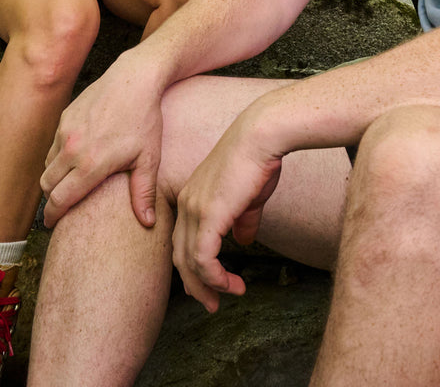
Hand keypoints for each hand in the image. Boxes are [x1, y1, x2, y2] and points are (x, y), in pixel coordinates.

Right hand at [40, 51, 164, 227]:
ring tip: (68, 184)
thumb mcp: (149, 158)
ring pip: (47, 165)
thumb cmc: (145, 119)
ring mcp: (65, 130)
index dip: (53, 216)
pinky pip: (53, 144)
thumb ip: (144, 193)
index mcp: (91, 164)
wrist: (135, 78)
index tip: (53, 225)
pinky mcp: (65, 116)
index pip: (60, 200)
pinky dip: (58, 156)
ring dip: (54, 178)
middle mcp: (72, 148)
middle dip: (51, 200)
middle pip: (47, 186)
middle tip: (59, 208)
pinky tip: (74, 158)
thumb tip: (149, 224)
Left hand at [171, 113, 283, 311]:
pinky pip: (202, 258)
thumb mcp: (248, 197)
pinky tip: (231, 284)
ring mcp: (193, 208)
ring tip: (228, 296)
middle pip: (179, 256)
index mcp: (191, 196)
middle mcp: (186, 203)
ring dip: (208, 286)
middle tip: (212, 304)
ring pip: (188, 262)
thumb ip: (242, 220)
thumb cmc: (258, 160)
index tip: (211, 285)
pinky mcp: (207, 214)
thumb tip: (243, 241)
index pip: (182, 241)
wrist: (261, 136)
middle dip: (195, 285)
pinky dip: (215, 277)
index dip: (193, 267)